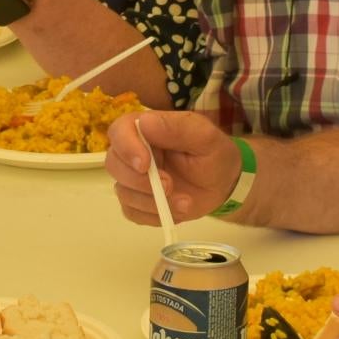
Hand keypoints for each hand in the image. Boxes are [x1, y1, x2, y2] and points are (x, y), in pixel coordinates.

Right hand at [104, 111, 239, 224]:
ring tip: (185, 202)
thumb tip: (144, 122)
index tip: (145, 164)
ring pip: (123, 192)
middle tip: (170, 186)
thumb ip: (177, 128)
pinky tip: (177, 211)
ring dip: (152, 202)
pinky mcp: (139, 202)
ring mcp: (135, 179)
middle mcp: (134, 153)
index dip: (126, 147)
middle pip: (114, 164)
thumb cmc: (214, 155)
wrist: (224, 185)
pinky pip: (133, 212)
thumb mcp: (204, 137)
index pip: (119, 131)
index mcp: (147, 130)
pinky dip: (154, 216)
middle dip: (139, 180)